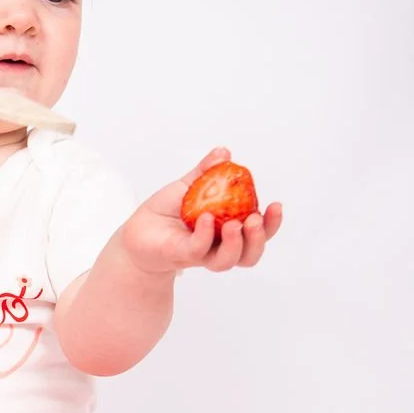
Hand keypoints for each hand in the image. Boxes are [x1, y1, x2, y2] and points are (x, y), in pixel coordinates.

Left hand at [120, 147, 282, 277]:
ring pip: (228, 260)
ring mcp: (201, 254)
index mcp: (228, 230)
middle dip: (259, 238)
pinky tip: (206, 219)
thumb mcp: (188, 186)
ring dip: (236, 244)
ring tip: (236, 224)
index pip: (257, 232)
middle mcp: (218, 246)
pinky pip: (199, 250)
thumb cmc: (165, 212)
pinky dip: (205, 235)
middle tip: (256, 219)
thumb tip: (223, 152)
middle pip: (249, 253)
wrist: (137, 231)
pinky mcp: (181, 255)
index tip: (276, 206)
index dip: (271, 224)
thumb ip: (207, 172)